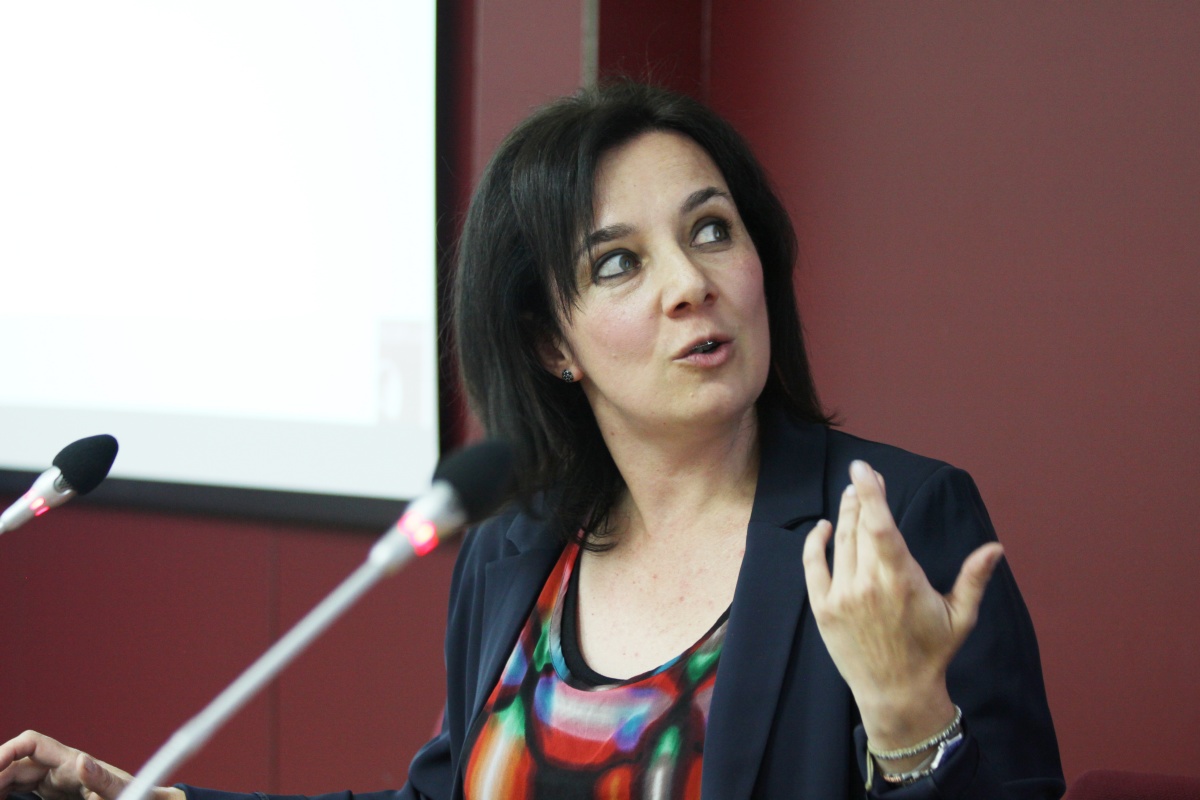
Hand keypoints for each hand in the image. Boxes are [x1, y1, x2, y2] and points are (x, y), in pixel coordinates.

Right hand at [0, 731, 181, 799]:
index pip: (31, 744)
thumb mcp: (121, 790)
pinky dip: (8, 796)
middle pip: (14, 764)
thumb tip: (81, 760)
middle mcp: (59, 768)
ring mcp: (54, 783)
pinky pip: (22, 793)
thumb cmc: (141, 795)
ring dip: (0, 787)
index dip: (5, 752)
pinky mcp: (53, 796)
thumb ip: (102, 778)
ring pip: (14, 780)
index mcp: (71, 762)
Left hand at [802, 461, 1003, 749]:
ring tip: (851, 495)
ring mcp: (842, 596)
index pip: (880, 526)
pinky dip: (816, 542)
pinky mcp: (823, 609)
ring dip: (845, 514)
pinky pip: (814, 565)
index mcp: (903, 580)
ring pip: (839, 542)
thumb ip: (974, 578)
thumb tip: (996, 547)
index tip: (863, 468)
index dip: (871, 494)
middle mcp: (868, 585)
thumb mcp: (961, 616)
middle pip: (858, 527)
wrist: (896, 693)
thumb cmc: (932, 652)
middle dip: (861, 497)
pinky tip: (824, 527)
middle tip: (863, 478)